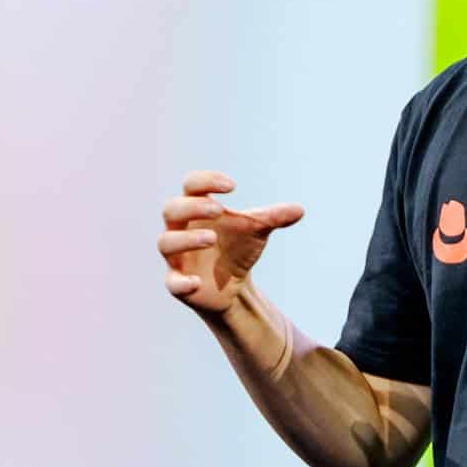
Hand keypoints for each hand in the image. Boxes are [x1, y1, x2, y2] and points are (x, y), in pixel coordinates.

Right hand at [159, 171, 305, 313]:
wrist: (232, 285)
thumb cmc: (237, 248)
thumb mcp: (256, 231)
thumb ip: (274, 218)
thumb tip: (300, 210)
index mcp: (196, 209)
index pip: (191, 185)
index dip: (206, 181)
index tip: (231, 186)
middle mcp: (180, 229)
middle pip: (171, 210)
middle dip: (192, 208)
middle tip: (218, 210)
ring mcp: (176, 257)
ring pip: (166, 242)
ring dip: (187, 239)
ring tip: (212, 239)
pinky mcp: (177, 282)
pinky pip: (172, 282)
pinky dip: (181, 282)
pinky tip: (197, 282)